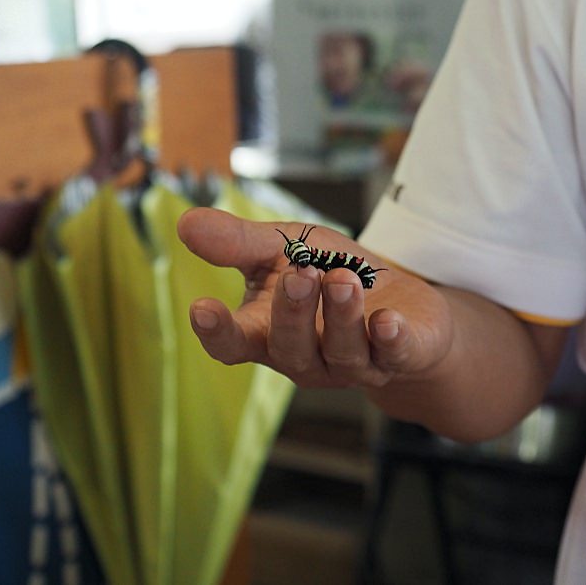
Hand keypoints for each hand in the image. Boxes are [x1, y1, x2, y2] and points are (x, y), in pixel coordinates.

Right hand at [177, 208, 453, 388]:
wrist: (400, 297)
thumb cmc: (330, 273)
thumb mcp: (285, 248)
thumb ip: (239, 242)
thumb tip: (185, 222)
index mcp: (267, 332)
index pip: (233, 344)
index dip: (216, 332)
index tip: (201, 307)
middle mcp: (306, 356)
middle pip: (291, 348)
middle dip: (293, 312)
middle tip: (299, 274)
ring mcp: (353, 363)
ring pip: (341, 352)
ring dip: (340, 317)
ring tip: (343, 279)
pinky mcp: (400, 357)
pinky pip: (393, 356)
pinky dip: (391, 340)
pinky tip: (388, 321)